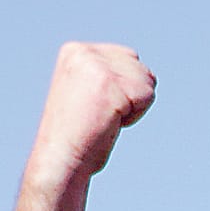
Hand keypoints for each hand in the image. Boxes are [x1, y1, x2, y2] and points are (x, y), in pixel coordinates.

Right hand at [30, 42, 155, 182]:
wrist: (60, 159)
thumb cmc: (77, 135)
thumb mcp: (88, 93)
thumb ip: (109, 76)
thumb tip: (149, 75)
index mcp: (75, 51)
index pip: (128, 56)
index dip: (124, 88)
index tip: (97, 106)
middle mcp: (85, 52)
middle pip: (140, 67)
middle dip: (131, 96)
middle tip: (102, 115)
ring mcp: (97, 66)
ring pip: (146, 80)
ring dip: (133, 106)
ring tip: (105, 118)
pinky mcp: (110, 83)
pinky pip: (147, 96)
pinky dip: (135, 115)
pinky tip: (110, 123)